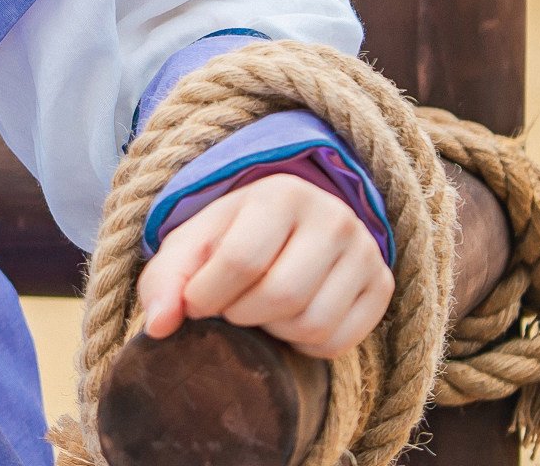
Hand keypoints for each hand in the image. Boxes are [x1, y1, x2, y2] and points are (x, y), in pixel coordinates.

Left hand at [137, 173, 392, 360]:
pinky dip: (303, 344)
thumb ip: (165, 281)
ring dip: (272, 331)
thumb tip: (158, 327)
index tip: (196, 302)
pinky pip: (338, 342)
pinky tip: (288, 321)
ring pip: (312, 324)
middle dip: (241, 314)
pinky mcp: (381, 288)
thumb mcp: (191, 244)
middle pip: (280, 296)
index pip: (241, 260)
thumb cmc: (232, 236)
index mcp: (280, 194)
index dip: (208, 295)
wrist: (290, 228)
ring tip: (258, 310)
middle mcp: (333, 217)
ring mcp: (365, 253)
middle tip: (230, 307)